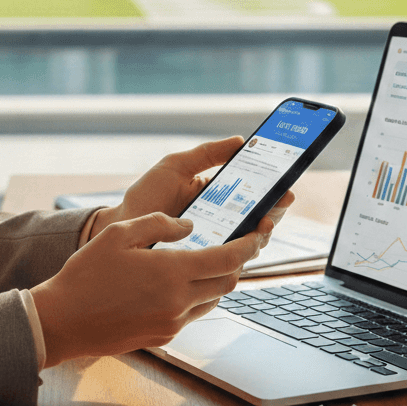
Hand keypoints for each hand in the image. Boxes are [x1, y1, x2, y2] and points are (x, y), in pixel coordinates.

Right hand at [30, 211, 260, 365]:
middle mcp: (178, 301)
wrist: (63, 321)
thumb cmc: (87, 274)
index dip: (248, 245)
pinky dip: (197, 296)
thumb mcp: (120, 233)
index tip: (258, 233)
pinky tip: (180, 282)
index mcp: (171, 273)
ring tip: (209, 261)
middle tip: (238, 244)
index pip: (227, 259)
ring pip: (213, 300)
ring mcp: (172, 322)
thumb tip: (190, 227)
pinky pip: (193, 313)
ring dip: (218, 281)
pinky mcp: (163, 336)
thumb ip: (159, 224)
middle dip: (238, 262)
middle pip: (227, 282)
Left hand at [89, 136, 295, 251]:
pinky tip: (242, 246)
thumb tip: (241, 140)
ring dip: (262, 234)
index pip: (254, 194)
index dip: (273, 189)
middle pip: (259, 219)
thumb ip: (207, 153)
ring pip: (250, 244)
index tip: (285, 183)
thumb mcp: (175, 166)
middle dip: (275, 211)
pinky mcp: (204, 265)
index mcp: (218, 196)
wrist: (122, 227)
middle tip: (280, 203)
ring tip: (264, 223)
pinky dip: (240, 255)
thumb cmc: (146, 197)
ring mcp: (214, 245)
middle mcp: (221, 223)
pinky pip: (229, 264)